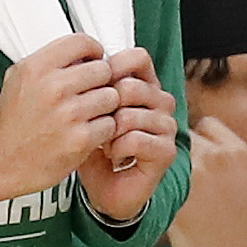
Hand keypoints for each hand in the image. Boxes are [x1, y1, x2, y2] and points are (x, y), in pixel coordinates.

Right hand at [0, 33, 121, 215]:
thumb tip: (76, 52)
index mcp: (36, 68)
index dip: (93, 51)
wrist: (2, 163)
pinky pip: (110, 123)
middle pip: (102, 69)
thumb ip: (46, 63)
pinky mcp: (80, 139)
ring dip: (105, 107)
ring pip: (111, 96)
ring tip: (90, 114)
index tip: (94, 60)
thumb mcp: (17, 80)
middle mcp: (52, 88)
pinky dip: (103, 130)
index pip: (82, 42)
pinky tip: (89, 132)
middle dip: (101, 82)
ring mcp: (68, 114)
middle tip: (92, 93)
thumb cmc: (12, 125)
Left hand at [77, 46, 178, 225]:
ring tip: (103, 142)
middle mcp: (161, 102)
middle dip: (104, 108)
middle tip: (96, 125)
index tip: (93, 86)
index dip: (113, 67)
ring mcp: (166, 126)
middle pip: (131, 86)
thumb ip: (90, 86)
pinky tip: (112, 155)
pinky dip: (116, 148)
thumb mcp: (87, 112)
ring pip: (130, 114)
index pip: (138, 58)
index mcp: (144, 86)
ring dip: (108, 132)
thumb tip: (80, 62)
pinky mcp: (166, 150)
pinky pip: (135, 138)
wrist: (104, 187)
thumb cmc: (96, 149)